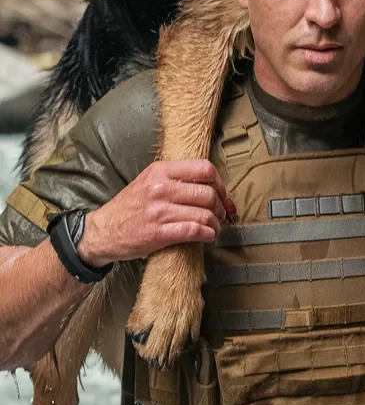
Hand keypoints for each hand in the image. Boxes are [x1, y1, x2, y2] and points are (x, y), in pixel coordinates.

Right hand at [77, 160, 235, 266]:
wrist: (102, 231)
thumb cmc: (129, 207)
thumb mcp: (148, 181)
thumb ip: (175, 179)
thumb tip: (210, 184)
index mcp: (160, 171)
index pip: (204, 169)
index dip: (220, 183)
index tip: (222, 193)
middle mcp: (160, 188)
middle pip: (208, 193)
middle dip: (220, 206)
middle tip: (220, 213)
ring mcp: (159, 211)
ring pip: (204, 213)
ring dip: (216, 223)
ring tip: (215, 226)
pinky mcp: (158, 233)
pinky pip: (194, 231)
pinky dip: (208, 234)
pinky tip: (208, 236)